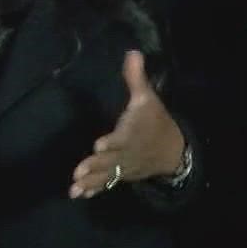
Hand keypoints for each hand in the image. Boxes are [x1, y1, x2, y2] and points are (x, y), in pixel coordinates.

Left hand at [69, 51, 186, 199]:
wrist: (172, 150)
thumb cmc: (155, 121)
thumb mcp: (148, 98)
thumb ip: (136, 78)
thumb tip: (132, 52)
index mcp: (132, 133)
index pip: (122, 138)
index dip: (112, 143)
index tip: (99, 146)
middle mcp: (127, 152)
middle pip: (110, 161)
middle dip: (95, 167)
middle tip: (78, 172)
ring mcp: (124, 167)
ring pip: (106, 175)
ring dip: (90, 182)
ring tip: (74, 189)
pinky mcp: (121, 175)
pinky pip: (108, 184)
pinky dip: (95, 189)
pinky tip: (80, 195)